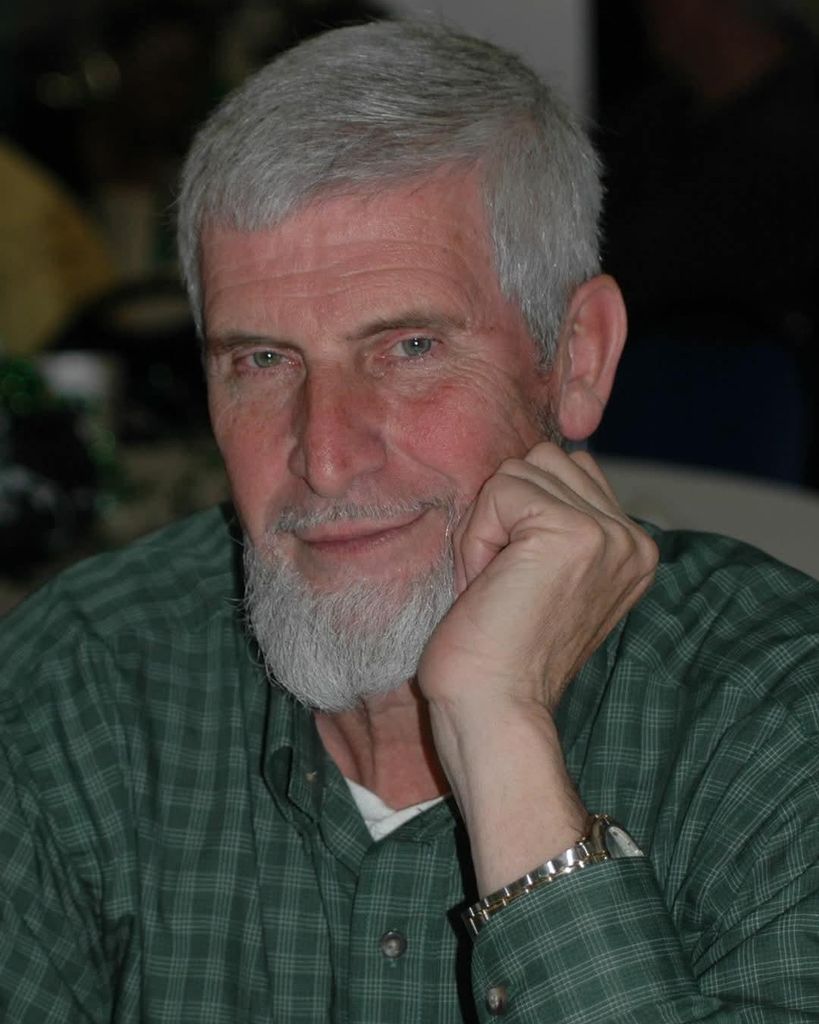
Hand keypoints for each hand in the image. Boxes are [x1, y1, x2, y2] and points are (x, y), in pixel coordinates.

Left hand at [416, 442, 657, 892]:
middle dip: (503, 514)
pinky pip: (500, 491)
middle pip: (543, 459)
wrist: (495, 711)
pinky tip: (488, 584)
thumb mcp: (542, 577)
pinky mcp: (574, 532)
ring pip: (520, 470)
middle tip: (501, 582)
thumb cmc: (499, 653)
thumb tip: (526, 464)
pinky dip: (478, 537)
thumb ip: (553, 523)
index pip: (565, 470)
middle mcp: (631, 538)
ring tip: (496, 584)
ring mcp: (608, 533)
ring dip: (489, 525)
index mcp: (631, 549)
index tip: (514, 580)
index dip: (518, 514)